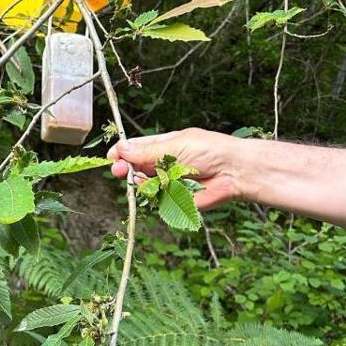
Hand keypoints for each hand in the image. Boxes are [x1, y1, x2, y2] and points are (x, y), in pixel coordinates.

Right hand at [107, 127, 244, 209]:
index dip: (122, 153)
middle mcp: (162, 165)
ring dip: (140, 182)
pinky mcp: (174, 200)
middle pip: (134, 169)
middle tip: (119, 171)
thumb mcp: (175, 145)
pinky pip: (157, 200)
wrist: (233, 172)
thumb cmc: (210, 151)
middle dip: (125, 169)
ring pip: (143, 185)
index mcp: (162, 147)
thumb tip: (122, 148)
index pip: (135, 149)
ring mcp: (167, 183)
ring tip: (145, 178)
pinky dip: (155, 195)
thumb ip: (147, 151)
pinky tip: (161, 189)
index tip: (112, 157)